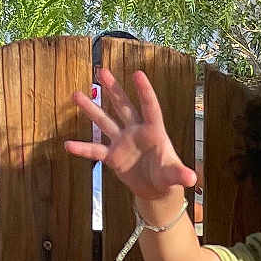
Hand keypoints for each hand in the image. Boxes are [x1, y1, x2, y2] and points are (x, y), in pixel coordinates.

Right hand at [65, 68, 196, 205]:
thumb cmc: (168, 176)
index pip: (150, 108)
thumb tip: (192, 178)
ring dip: (91, 109)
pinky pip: (95, 150)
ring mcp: (122, 142)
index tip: (137, 73)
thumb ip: (181, 174)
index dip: (145, 92)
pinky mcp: (112, 156)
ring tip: (75, 95)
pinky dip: (82, 148)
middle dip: (113, 89)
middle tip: (101, 70)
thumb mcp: (175, 175)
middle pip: (123, 106)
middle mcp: (136, 131)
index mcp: (154, 131)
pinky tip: (67, 145)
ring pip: (105, 122)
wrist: (155, 189)